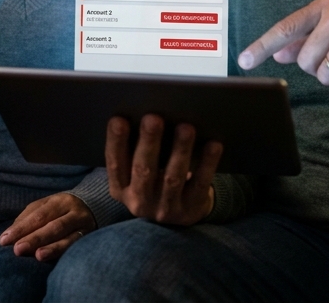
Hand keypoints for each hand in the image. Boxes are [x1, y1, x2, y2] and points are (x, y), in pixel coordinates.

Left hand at [0, 192, 95, 261]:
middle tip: (18, 249)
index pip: (38, 215)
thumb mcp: (45, 207)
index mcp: (58, 201)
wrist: (95, 207)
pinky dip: (64, 253)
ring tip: (38, 256)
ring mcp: (84, 226)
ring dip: (52, 248)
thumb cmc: (61, 210)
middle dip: (35, 238)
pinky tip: (54, 260)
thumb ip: (28, 218)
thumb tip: (9, 235)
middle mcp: (73, 212)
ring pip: (68, 237)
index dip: (21, 228)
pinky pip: (76, 247)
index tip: (4, 240)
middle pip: (53, 226)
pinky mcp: (90, 238)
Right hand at [106, 115, 220, 224]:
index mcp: (121, 188)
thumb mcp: (135, 173)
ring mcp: (166, 209)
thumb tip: (140, 113)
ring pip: (173, 177)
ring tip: (185, 128)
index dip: (115, 142)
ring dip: (180, 150)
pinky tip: (213, 145)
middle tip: (153, 118)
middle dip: (149, 142)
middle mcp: (140, 201)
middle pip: (144, 170)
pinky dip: (207, 164)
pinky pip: (200, 184)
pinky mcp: (191, 210)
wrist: (178, 215)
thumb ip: (134, 152)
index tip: (118, 119)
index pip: (115, 164)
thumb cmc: (154, 181)